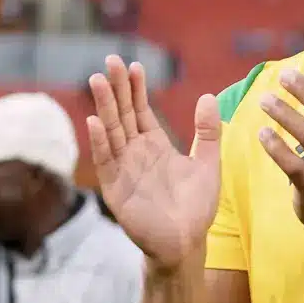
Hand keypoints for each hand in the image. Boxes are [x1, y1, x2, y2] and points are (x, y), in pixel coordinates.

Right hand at [88, 55, 219, 266]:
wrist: (186, 242)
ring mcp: (124, 170)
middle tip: (110, 60)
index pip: (141, 111)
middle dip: (117, 88)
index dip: (137, 89)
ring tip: (98, 80)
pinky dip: (101, 143)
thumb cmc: (197, 207)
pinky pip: (107, 162)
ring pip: (111, 132)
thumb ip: (209, 133)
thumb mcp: (208, 163)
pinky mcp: (117, 189)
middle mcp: (136, 154)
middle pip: (123, 115)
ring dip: (104, 107)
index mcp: (155, 146)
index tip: (134, 65)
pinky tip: (95, 121)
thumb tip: (208, 96)